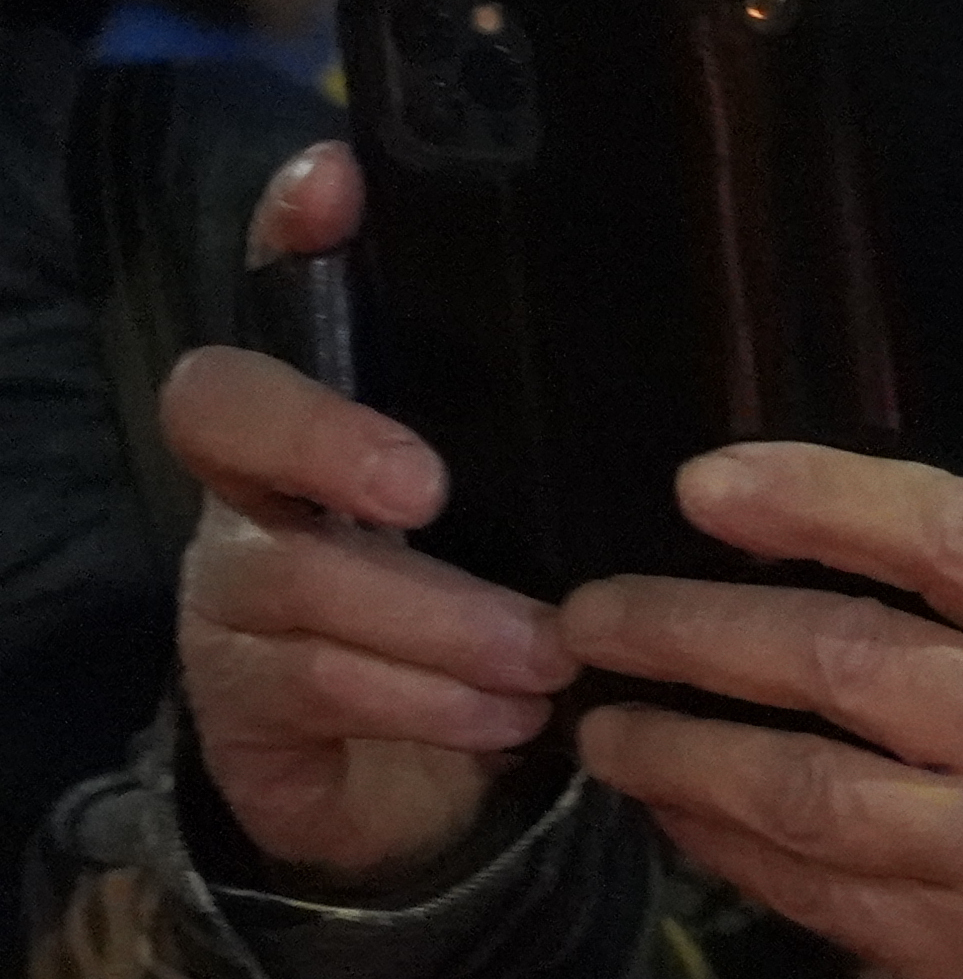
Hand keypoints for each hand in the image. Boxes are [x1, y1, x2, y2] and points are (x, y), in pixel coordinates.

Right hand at [160, 141, 573, 890]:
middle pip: (221, 408)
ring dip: (434, 617)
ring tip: (544, 657)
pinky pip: (310, 680)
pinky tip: (507, 714)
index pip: (288, 292)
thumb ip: (575, 449)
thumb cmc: (502, 626)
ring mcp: (233, 585)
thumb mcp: (548, 527)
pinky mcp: (236, 694)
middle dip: (323, 436)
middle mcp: (259, 485)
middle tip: (425, 488)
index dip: (295, 233)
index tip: (338, 182)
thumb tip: (725, 376)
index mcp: (341, 421)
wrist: (421, 796)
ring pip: (296, 571)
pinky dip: (421, 699)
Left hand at [552, 448, 962, 978]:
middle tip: (591, 618)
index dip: (819, 501)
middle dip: (691, 632)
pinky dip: (720, 843)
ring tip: (602, 727)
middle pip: (845, 661)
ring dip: (677, 751)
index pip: (954, 539)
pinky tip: (673, 809)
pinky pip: (807, 885)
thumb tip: (765, 531)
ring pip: (801, 789)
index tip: (699, 485)